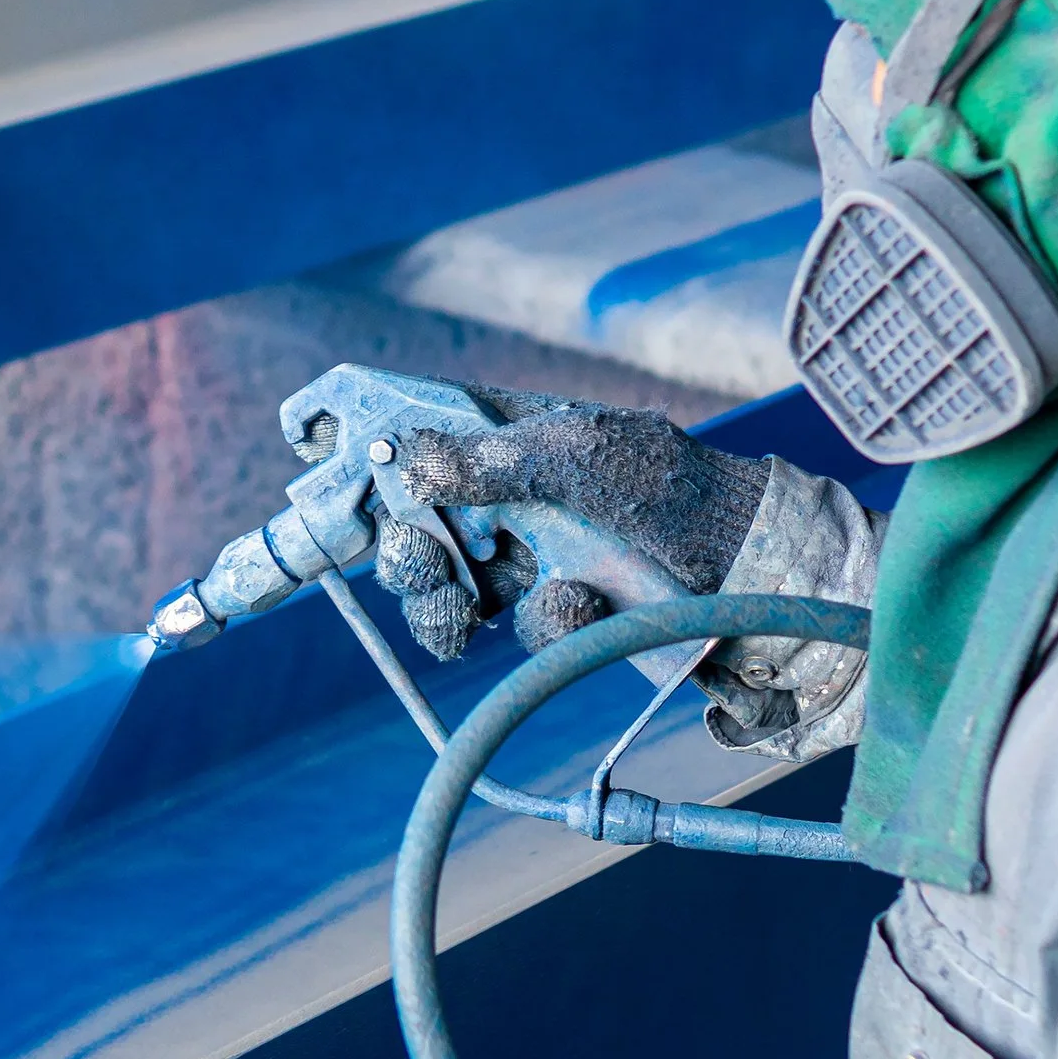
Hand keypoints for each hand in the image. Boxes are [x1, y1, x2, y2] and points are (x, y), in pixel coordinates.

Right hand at [372, 387, 771, 659]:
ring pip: (442, 592)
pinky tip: (578, 603)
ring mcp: (523, 557)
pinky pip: (513, 627)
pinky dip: (542, 619)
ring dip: (441, 605)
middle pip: (406, 528)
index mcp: (498, 439)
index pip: (412, 432)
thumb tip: (401, 460)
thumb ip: (488, 460)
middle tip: (421, 560)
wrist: (745, 561)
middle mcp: (499, 498)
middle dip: (400, 553)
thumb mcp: (577, 456)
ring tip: (463, 608)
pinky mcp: (551, 610)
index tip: (312, 449)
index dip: (361, 440)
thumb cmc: (666, 482)